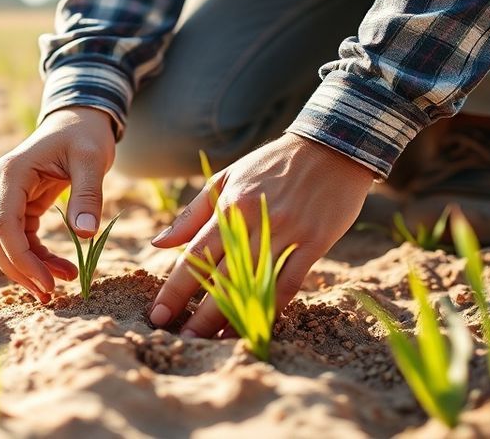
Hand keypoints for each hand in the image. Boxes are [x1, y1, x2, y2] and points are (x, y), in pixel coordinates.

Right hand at [0, 106, 115, 301]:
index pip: (3, 226)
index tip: (48, 283)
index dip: (22, 259)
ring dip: (29, 268)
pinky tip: (60, 269)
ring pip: (5, 244)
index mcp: (11, 173)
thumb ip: (88, 195)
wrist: (78, 119)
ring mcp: (4, 196)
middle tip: (51, 296)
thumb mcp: (92, 159)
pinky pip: (20, 238)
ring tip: (63, 283)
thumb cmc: (85, 134)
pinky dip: (36, 257)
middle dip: (21, 271)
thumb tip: (85, 234)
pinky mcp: (17, 204)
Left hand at [148, 133, 375, 335]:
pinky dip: (272, 308)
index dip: (176, 289)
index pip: (196, 255)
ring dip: (233, 317)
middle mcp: (257, 222)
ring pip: (255, 286)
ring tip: (213, 341)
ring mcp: (288, 234)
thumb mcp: (228, 178)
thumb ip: (193, 214)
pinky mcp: (315, 243)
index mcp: (231, 205)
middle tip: (182, 340)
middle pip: (223, 278)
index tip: (158, 315)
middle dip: (200, 314)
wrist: (331, 147)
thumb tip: (158, 244)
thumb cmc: (272, 164)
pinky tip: (255, 326)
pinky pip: (290, 283)